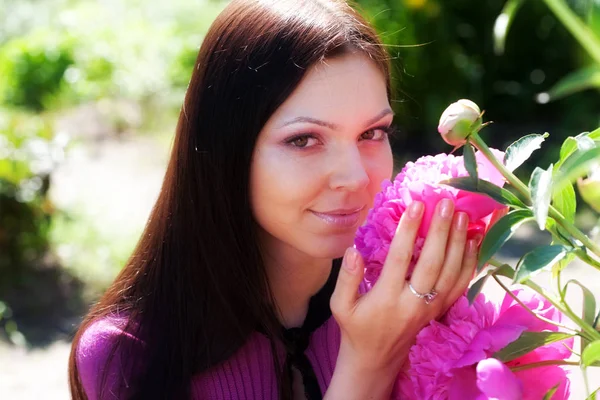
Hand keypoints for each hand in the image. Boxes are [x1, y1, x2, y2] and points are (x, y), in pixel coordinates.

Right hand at [330, 198, 478, 375]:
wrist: (376, 359)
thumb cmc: (356, 327)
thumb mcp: (340, 306)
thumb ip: (346, 278)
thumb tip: (353, 250)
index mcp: (386, 298)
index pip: (400, 259)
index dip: (408, 231)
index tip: (415, 206)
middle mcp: (412, 302)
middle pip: (431, 263)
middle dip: (440, 231)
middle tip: (446, 203)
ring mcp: (430, 308)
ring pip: (450, 272)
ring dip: (458, 242)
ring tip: (462, 215)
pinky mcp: (439, 311)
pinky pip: (459, 285)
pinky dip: (469, 262)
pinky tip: (473, 241)